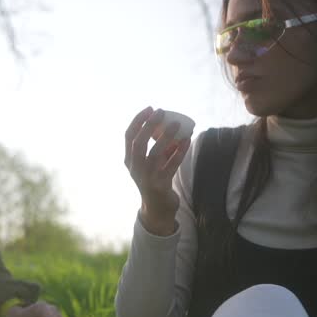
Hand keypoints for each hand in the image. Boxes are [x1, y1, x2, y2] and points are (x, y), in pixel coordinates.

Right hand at [125, 107, 190, 234]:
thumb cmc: (154, 180)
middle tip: (161, 111)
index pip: (129, 136)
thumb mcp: (149, 163)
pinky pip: (170, 166)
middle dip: (149, 125)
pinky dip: (179, 153)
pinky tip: (187, 141)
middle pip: (138, 143)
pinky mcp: (160, 185)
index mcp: (129, 160)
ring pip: (154, 154)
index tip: (150, 108)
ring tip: (177, 124)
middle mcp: (135, 168)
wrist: (157, 208)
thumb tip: (169, 125)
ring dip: (165, 137)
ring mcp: (146, 177)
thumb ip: (156, 146)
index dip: (138, 120)